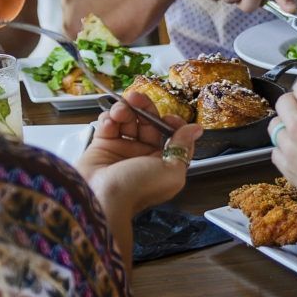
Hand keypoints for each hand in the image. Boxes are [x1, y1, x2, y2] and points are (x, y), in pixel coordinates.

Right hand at [76, 91, 202, 216]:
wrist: (100, 198)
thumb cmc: (136, 189)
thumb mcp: (171, 171)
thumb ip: (184, 148)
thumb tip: (196, 130)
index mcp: (163, 164)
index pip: (171, 135)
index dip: (170, 123)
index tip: (166, 117)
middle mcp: (143, 156)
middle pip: (147, 122)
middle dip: (143, 108)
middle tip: (136, 98)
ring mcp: (122, 150)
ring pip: (127, 120)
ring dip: (123, 110)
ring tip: (119, 112)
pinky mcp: (101, 146)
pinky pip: (107, 125)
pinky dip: (108, 120)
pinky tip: (109, 124)